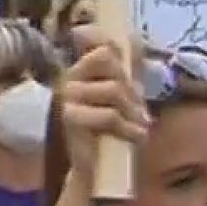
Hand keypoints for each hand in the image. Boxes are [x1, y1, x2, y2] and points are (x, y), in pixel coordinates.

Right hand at [58, 44, 147, 178]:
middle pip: (106, 59)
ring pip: (112, 88)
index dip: (105, 37)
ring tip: (138, 126)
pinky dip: (128, 127)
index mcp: (81, 71)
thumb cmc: (110, 132)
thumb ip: (128, 68)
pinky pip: (108, 115)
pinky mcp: (70, 118)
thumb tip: (135, 36)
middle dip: (130, 86)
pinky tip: (135, 137)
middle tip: (137, 110)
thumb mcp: (124, 96)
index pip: (92, 40)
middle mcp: (70, 79)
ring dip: (133, 110)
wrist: (96, 170)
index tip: (122, 49)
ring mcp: (68, 97)